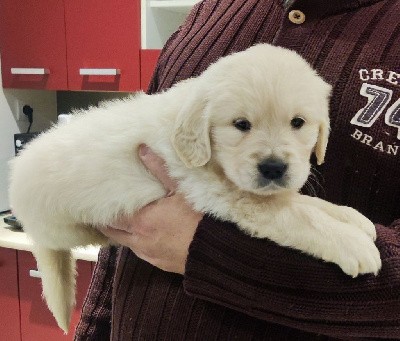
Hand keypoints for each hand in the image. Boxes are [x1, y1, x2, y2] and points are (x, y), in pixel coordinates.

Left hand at [101, 144, 202, 273]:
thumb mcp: (181, 190)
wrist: (221, 252)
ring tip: (125, 221)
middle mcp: (140, 242)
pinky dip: (140, 242)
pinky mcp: (162, 265)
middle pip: (114, 233)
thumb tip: (142, 149)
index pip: (110, 217)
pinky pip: (144, 253)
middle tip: (104, 211)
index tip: (95, 203)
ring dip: (124, 233)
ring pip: (128, 244)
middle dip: (108, 222)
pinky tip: (149, 235)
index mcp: (141, 222)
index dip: (101, 210)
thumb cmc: (201, 219)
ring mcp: (151, 256)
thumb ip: (160, 170)